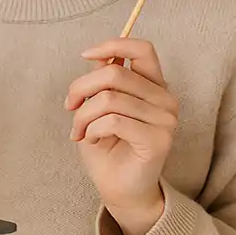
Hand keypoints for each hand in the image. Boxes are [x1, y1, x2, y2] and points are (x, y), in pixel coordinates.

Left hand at [66, 38, 178, 234]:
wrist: (119, 190)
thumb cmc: (108, 147)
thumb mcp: (99, 106)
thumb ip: (104, 80)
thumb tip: (97, 56)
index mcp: (154, 86)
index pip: (142, 49)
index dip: (112, 44)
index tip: (85, 55)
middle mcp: (165, 99)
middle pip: (115, 72)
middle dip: (81, 87)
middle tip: (70, 107)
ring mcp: (166, 120)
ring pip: (109, 98)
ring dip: (83, 115)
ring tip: (80, 131)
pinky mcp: (158, 140)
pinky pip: (114, 121)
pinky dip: (93, 129)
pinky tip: (92, 139)